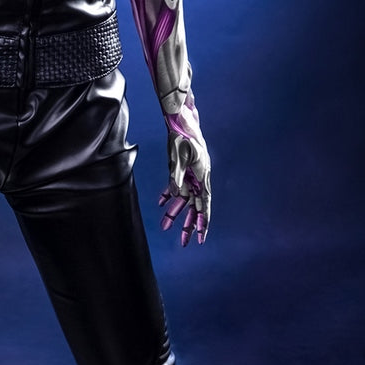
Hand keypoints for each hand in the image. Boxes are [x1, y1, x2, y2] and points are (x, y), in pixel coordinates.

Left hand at [159, 108, 210, 246]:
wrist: (181, 121)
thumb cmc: (182, 137)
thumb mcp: (179, 157)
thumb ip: (177, 176)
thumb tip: (175, 193)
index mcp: (202, 178)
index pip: (204, 205)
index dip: (203, 222)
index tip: (201, 237)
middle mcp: (198, 180)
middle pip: (194, 207)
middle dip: (189, 226)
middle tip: (185, 243)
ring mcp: (189, 176)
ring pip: (183, 199)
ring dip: (174, 213)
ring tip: (164, 226)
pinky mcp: (180, 170)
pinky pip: (175, 187)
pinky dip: (168, 195)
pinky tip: (160, 204)